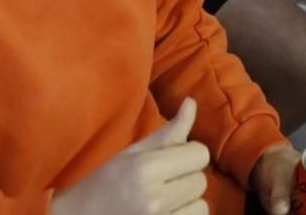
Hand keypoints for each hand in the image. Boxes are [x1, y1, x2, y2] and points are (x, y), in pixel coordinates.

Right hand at [51, 98, 210, 214]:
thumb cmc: (104, 184)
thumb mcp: (132, 153)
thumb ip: (168, 132)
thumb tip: (192, 102)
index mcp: (145, 168)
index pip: (200, 154)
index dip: (188, 153)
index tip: (171, 159)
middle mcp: (154, 198)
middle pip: (201, 181)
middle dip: (186, 177)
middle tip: (162, 181)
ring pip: (201, 206)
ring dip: (187, 201)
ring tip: (164, 200)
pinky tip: (167, 213)